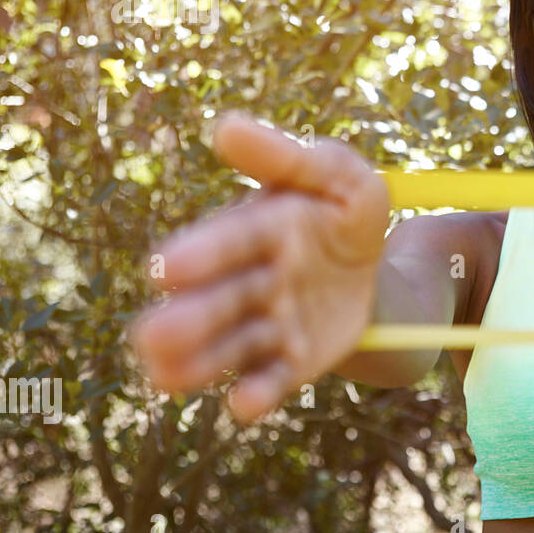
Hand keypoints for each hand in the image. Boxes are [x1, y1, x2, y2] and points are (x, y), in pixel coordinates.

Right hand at [130, 113, 389, 422]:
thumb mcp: (338, 176)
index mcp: (259, 227)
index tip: (164, 268)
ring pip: (231, 345)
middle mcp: (252, 278)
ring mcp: (268, 322)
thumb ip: (288, 157)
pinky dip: (257, 393)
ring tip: (166, 376)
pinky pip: (272, 379)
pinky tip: (243, 407)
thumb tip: (225, 126)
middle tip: (150, 336)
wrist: (383, 268)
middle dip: (187, 318)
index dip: (202, 254)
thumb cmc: (346, 209)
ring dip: (200, 362)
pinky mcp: (290, 361)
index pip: (230, 240)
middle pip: (218, 300)